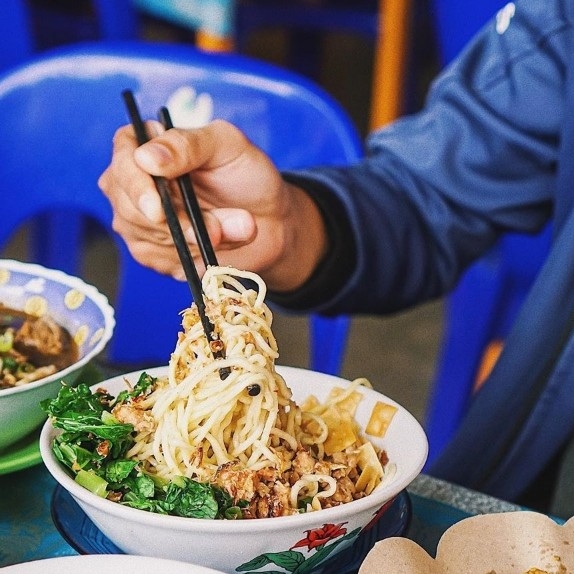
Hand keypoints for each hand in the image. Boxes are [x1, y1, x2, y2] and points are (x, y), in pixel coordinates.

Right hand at [98, 120, 326, 291]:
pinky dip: (196, 256)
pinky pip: (164, 261)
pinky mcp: (153, 252)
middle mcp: (133, 184)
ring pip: (150, 238)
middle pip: (131, 208)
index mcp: (145, 145)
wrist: (269, 220)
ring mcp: (139, 221)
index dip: (136, 187)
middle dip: (178, 222)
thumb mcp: (227, 145)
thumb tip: (146, 157)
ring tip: (234, 228)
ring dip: (196, 239)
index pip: (123, 161)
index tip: (158, 209)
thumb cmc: (246, 174)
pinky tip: (219, 244)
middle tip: (217, 228)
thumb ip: (188, 144)